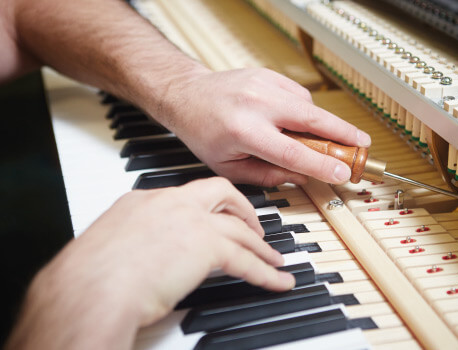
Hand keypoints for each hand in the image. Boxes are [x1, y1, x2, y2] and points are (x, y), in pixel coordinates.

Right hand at [6, 178, 293, 348]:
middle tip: (255, 230)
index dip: (208, 209)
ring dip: (261, 248)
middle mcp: (171, 203)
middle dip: (244, 211)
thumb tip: (145, 259)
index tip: (217, 219)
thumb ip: (135, 243)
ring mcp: (191, 221)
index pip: (188, 196)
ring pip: (240, 229)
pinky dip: (266, 273)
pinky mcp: (207, 246)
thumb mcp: (112, 247)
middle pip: (222, 194)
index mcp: (144, 200)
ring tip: (275, 261)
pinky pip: (246, 261)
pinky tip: (277, 281)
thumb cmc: (89, 278)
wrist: (90, 289)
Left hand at [154, 66, 370, 186]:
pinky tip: (298, 122)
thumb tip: (302, 178)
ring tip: (328, 138)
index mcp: (243, 131)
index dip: (321, 165)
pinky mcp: (268, 75)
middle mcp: (256, 104)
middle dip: (343, 133)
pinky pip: (299, 95)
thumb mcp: (228, 166)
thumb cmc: (204, 132)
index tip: (342, 173)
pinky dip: (305, 111)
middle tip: (364, 145)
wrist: (187, 94)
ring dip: (323, 124)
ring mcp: (263, 84)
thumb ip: (268, 175)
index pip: (292, 152)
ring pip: (308, 106)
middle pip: (312, 119)